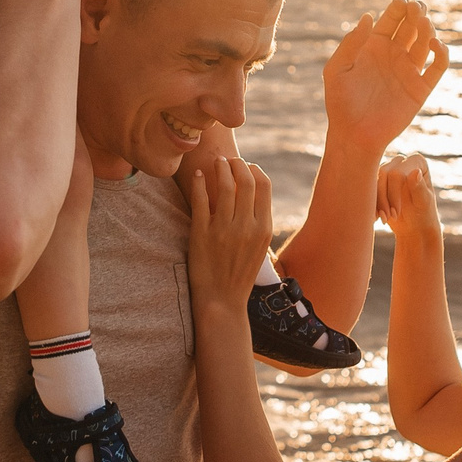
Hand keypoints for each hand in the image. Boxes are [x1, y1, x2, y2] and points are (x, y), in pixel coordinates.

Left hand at [187, 156, 275, 313]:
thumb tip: (252, 192)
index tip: (245, 166)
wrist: (222, 301)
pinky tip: (197, 175)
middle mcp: (246, 226)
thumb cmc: (240, 274)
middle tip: (228, 160)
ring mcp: (223, 229)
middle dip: (237, 163)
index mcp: (263, 228)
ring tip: (215, 162)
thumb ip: (258, 221)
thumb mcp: (258, 247)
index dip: (254, 170)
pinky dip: (199, 182)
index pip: (264, 185)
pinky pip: (200, 199)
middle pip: (245, 180)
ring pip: (223, 185)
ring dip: (219, 167)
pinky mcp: (202, 233)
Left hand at [324, 0, 449, 152]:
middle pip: (412, 26)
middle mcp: (394, 55)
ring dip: (428, 30)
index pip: (391, 19)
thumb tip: (369, 16)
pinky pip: (437, 68)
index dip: (398, 7)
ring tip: (424, 24)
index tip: (402, 2)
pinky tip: (435, 44)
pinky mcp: (421, 88)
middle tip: (417, 9)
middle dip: (417, 13)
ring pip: (426, 42)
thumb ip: (351, 43)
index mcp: (374, 46)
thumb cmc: (340, 103)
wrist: (354, 135)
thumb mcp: (337, 70)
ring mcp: (409, 70)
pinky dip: (442, 54)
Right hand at [376, 154, 442, 244]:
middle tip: (388, 218)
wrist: (415, 226)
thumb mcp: (423, 203)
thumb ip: (419, 187)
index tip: (396, 213)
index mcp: (416, 162)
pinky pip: (367, 188)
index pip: (397, 173)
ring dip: (375, 202)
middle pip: (383, 173)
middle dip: (383, 198)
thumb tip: (416, 171)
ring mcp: (388, 169)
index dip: (393, 193)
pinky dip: (370, 203)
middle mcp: (401, 161)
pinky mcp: (377, 180)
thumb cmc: (424, 214)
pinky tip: (376, 217)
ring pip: (372, 180)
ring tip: (384, 219)